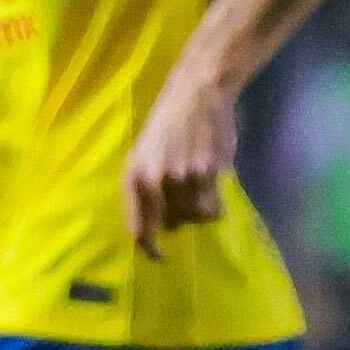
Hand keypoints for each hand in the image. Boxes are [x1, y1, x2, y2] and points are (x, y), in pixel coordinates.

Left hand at [124, 67, 235, 257]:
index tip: (159, 256)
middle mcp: (156, 180)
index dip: (149, 248)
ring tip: (200, 192)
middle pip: (171, 224)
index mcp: (134, 176)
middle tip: (183, 204)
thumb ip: (148, 189)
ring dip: (199, 213)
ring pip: (195, 218)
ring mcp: (184, 177)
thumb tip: (163, 226)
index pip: (139, 228)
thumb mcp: (145, 154)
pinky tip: (214, 190)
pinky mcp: (209, 173)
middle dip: (178, 221)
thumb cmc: (168, 124)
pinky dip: (215, 206)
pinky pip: (214, 208)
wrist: (197, 93)